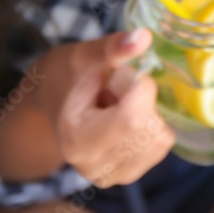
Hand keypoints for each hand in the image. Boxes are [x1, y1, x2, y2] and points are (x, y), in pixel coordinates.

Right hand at [33, 29, 175, 186]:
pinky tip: (126, 119)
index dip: (141, 87)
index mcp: (77, 139)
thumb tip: (145, 36)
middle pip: (148, 130)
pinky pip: (161, 148)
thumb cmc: (66, 75)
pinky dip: (151, 128)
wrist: (52, 101)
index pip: (132, 117)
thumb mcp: (84, 55)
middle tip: (117, 91)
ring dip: (148, 115)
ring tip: (119, 105)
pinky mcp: (127, 176)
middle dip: (143, 101)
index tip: (126, 73)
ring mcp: (112, 176)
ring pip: (160, 139)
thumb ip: (114, 48)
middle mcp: (94, 166)